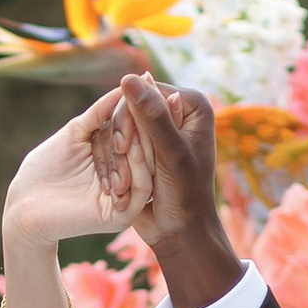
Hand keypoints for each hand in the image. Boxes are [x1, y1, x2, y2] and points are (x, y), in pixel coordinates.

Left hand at [2, 89, 140, 253]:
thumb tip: (125, 86)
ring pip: (147, 166)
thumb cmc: (46, 166)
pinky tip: (132, 144)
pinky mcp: (122, 215)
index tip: (148, 79)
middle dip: (150, 119)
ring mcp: (127, 197)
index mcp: (119, 157)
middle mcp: (128, 177)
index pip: (137, 129)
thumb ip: (100, 113)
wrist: (24, 202)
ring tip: (146, 116)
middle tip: (160, 93)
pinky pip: (140, 189)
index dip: (141, 106)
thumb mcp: (76, 132)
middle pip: (146, 146)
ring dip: (146, 140)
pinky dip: (138, 166)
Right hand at [107, 73, 239, 307]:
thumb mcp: (170, 155)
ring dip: (118, 154)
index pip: (146, 91)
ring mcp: (160, 128)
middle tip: (121, 165)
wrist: (180, 231)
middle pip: (131, 106)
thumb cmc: (184, 196)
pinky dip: (115, 160)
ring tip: (121, 182)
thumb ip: (152, 116)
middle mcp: (178, 111)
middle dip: (123, 137)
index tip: (123, 146)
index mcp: (193, 105)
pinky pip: (118, 141)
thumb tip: (129, 76)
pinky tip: (117, 182)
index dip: (128, 116)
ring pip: (121, 126)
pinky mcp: (145, 146)